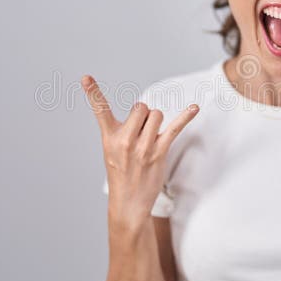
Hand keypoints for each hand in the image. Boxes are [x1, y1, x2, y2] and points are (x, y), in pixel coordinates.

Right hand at [81, 74, 199, 225]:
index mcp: (110, 137)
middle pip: (141, 107)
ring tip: (150, 141)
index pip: (99, 110)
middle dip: (145, 116)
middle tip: (141, 135)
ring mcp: (142, 147)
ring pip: (156, 114)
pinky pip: (174, 128)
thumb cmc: (122, 173)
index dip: (93, 92)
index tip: (85, 77)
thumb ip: (124, 129)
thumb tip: (146, 111)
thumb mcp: (111, 150)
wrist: (128, 203)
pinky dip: (185, 117)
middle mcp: (124, 140)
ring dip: (156, 123)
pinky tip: (194, 108)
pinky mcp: (159, 153)